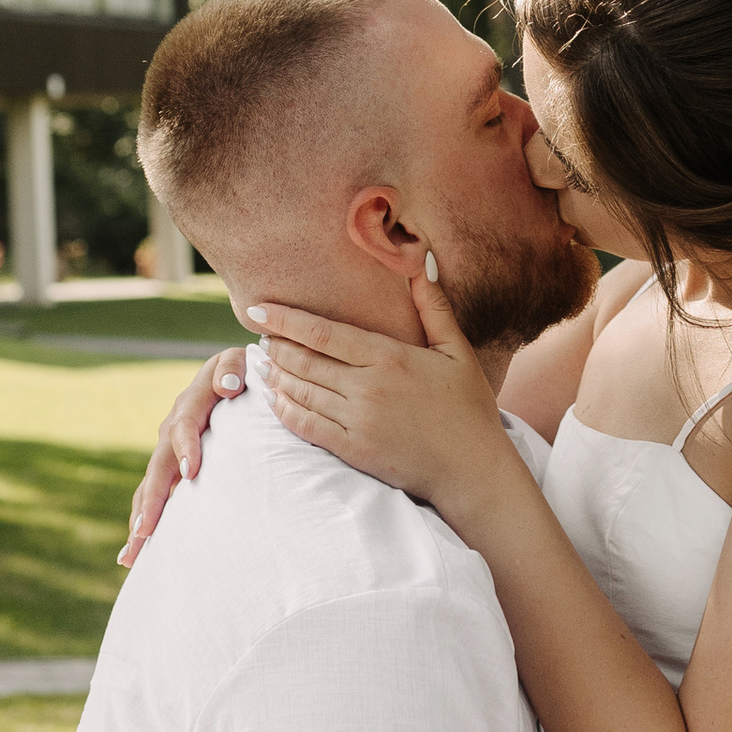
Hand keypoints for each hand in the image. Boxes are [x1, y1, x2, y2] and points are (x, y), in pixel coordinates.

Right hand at [121, 348, 251, 564]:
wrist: (232, 377)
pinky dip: (142, 522)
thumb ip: (234, 368)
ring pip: (149, 487)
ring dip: (140, 518)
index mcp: (191, 403)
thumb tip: (228, 387)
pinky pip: (151, 496)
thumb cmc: (243, 373)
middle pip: (158, 466)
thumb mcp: (240, 361)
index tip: (192, 472)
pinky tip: (133, 556)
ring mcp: (167, 451)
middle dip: (153, 499)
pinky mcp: (170, 469)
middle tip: (147, 530)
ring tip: (133, 552)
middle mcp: (172, 428)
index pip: (184, 426)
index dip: (186, 447)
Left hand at [253, 267, 511, 517]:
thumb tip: (423, 263)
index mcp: (390, 358)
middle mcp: (368, 388)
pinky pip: (307, 427)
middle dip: (275, 346)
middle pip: (305, 361)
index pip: (324, 333)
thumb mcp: (457, 351)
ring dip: (276, 376)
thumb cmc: (469, 408)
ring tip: (261, 364)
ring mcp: (358, 421)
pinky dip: (285, 411)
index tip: (258, 310)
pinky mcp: (354, 450)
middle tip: (260, 336)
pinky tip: (275, 399)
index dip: (286, 320)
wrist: (472, 469)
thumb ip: (434, 308)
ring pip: (301, 392)